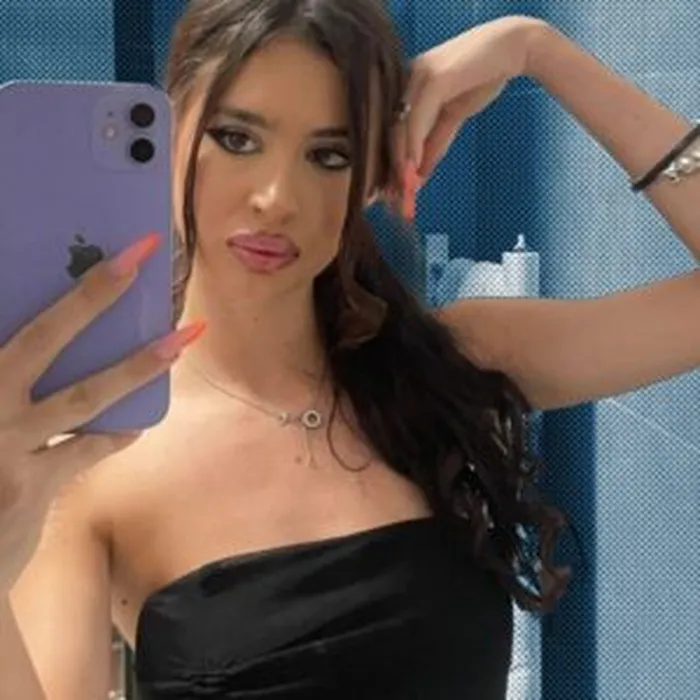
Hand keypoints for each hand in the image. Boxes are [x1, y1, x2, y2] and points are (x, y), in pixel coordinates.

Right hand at [0, 234, 203, 592]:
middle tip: (139, 256)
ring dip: (136, 366)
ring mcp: (6, 446)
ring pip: (83, 396)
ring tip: (182, 337)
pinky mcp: (30, 487)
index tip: (104, 254)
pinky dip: (112, 436)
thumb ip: (14, 376)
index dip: (65, 287)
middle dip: (92, 293)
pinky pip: (85, 450)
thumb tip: (39, 352)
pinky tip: (136, 428)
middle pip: (43, 336)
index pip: (16, 322)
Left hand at [395, 15, 547, 179]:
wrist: (512, 48)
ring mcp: (418, 76)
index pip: (393, 132)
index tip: (392, 194)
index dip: (392, 165)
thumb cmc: (480, 77)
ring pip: (401, 127)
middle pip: (392, 132)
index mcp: (406, 88)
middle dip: (394, 170)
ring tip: (404, 191)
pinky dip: (414, 145)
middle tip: (395, 200)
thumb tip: (419, 174)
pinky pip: (418, 117)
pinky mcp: (434, 77)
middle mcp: (406, 79)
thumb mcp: (452, 117)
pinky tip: (413, 168)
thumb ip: (434, 143)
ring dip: (402, 164)